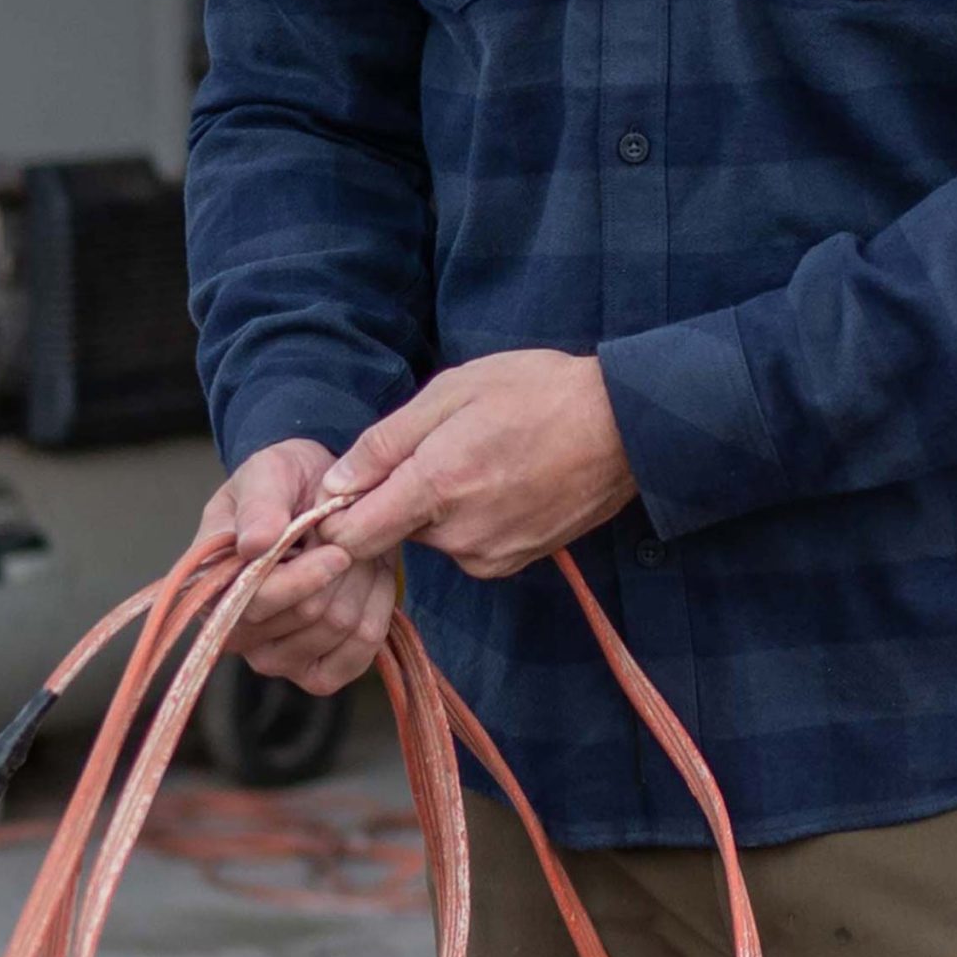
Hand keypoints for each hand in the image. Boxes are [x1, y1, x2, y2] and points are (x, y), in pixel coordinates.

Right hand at [199, 439, 397, 692]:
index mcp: (212, 586)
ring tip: (358, 550)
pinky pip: (357, 657)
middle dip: (343, 570)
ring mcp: (274, 657)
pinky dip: (376, 613)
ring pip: (339, 631)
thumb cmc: (283, 484)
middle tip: (351, 535)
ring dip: (364, 584)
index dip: (303, 579)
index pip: (257, 602)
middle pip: (307, 617)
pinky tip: (370, 581)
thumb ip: (259, 504)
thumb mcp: (268, 473)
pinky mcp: (312, 672)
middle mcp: (236, 632)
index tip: (338, 551)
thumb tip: (254, 544)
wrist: (316, 495)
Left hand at [319, 350, 635, 578]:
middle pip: (390, 533)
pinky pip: (466, 546)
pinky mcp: (513, 565)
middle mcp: (459, 536)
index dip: (335, 515)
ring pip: (431, 539)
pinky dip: (470, 519)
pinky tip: (501, 480)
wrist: (624, 425)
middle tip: (434, 449)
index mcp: (436, 487)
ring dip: (436, 507)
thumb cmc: (536, 392)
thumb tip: (332, 486)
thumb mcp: (452, 391)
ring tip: (479, 458)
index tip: (345, 488)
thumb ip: (384, 443)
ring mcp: (490, 556)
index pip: (350, 537)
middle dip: (395, 497)